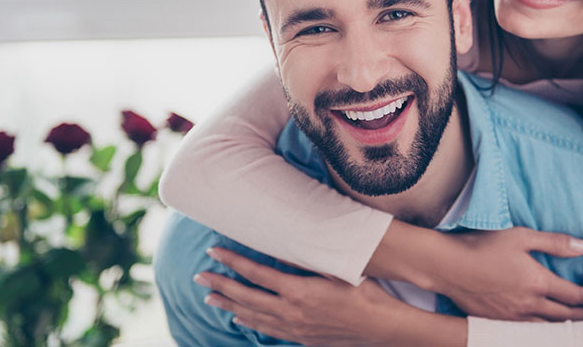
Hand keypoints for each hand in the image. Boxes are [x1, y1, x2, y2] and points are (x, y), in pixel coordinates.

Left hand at [195, 247, 464, 346]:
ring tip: (210, 298)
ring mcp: (295, 328)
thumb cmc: (365, 293)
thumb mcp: (339, 268)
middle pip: (246, 297)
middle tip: (200, 276)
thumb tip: (281, 245)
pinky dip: (250, 322)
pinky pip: (268, 330)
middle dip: (221, 285)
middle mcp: (291, 312)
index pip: (256, 274)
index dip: (233, 262)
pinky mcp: (303, 339)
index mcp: (298, 291)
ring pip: (253, 317)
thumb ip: (309, 257)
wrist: (383, 328)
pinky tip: (241, 318)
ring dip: (230, 305)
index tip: (214, 251)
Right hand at [431, 227, 582, 320]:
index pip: (573, 295)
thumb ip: (554, 242)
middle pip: (565, 316)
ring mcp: (513, 317)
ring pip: (548, 330)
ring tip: (576, 327)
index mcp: (538, 282)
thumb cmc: (483, 246)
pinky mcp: (498, 323)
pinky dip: (543, 334)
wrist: (448, 266)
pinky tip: (544, 332)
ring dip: (565, 329)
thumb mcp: (520, 236)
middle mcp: (529, 305)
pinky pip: (528, 333)